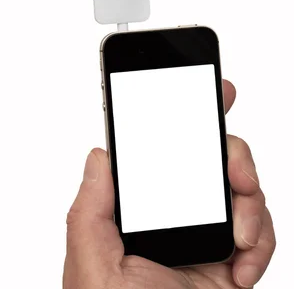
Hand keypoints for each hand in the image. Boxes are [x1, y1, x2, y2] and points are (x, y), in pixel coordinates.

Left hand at [63, 81, 274, 288]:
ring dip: (250, 201)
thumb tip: (99, 153)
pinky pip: (262, 231)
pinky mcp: (235, 260)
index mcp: (140, 205)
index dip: (183, 114)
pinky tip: (242, 262)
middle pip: (211, 158)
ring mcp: (209, 235)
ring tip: (238, 232)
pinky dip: (262, 241)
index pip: (161, 148)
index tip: (205, 88)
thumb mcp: (91, 263)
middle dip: (231, 150)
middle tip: (236, 164)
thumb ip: (90, 207)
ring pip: (243, 189)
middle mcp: (176, 213)